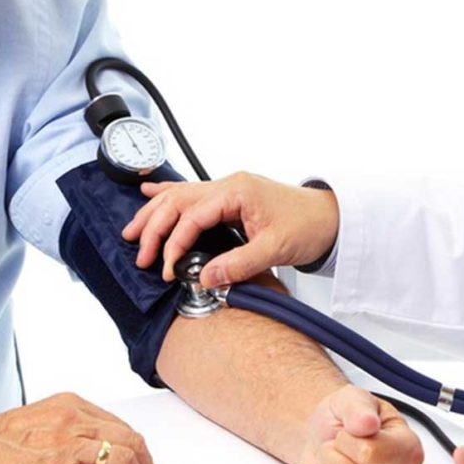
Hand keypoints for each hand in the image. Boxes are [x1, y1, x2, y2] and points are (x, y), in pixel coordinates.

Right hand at [121, 172, 339, 286]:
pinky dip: (170, 195)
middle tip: (140, 254)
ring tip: (133, 230)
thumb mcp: (274, 249)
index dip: (175, 244)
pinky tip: (150, 191)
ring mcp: (229, 189)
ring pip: (180, 195)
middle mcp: (229, 185)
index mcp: (237, 191)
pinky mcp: (231, 198)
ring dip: (155, 212)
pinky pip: (193, 194)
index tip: (168, 269)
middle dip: (154, 227)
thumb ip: (238, 264)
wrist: (330, 217)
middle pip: (178, 201)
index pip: (192, 216)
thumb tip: (205, 278)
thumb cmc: (309, 225)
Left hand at [295, 385, 423, 463]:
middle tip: (336, 447)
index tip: (348, 433)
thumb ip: (359, 406)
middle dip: (328, 455)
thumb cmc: (346, 420)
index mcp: (408, 453)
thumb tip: (367, 423)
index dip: (345, 439)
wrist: (326, 438)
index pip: (368, 453)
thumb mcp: (352, 398)